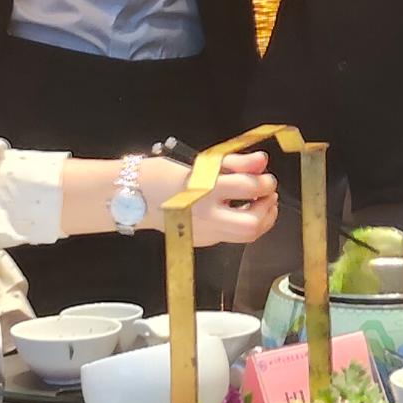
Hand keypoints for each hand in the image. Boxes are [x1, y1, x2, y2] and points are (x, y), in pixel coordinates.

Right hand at [147, 151, 277, 246]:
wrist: (134, 196)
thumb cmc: (164, 174)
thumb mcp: (201, 162)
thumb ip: (235, 163)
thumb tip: (261, 161)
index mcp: (205, 189)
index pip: (248, 188)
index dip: (265, 182)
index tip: (265, 176)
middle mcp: (206, 214)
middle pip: (251, 224)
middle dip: (267, 209)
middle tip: (267, 194)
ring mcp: (205, 232)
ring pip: (246, 237)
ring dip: (261, 220)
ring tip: (260, 204)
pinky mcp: (203, 241)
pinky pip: (232, 236)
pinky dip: (244, 224)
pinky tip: (241, 211)